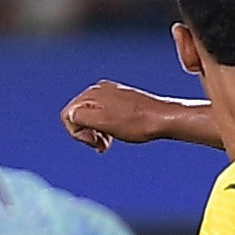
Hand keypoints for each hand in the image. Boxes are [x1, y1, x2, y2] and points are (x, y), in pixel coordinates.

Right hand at [60, 82, 198, 151]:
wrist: (166, 119)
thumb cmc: (137, 123)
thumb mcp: (103, 122)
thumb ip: (81, 117)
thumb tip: (70, 115)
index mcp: (93, 93)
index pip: (68, 115)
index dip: (78, 133)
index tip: (94, 142)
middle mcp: (100, 89)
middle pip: (80, 115)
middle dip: (87, 133)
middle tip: (103, 145)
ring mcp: (112, 93)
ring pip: (93, 116)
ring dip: (97, 132)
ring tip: (110, 142)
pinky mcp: (123, 100)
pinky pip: (106, 114)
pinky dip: (108, 127)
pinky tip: (118, 134)